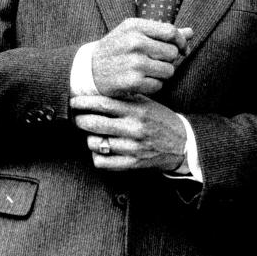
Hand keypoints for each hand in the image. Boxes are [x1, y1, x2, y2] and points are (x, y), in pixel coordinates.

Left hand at [71, 94, 186, 171]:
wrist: (183, 142)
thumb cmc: (161, 119)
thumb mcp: (147, 103)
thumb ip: (125, 98)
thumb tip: (97, 91)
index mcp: (137, 110)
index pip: (104, 104)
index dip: (84, 102)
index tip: (74, 101)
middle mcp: (134, 128)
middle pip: (94, 123)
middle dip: (80, 120)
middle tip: (78, 118)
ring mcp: (132, 147)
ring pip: (95, 144)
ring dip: (89, 139)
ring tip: (93, 135)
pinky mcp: (133, 164)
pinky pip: (102, 162)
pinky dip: (97, 156)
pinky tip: (101, 149)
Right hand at [91, 18, 192, 98]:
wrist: (88, 70)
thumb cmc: (117, 49)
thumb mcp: (134, 34)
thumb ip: (163, 33)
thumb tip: (191, 32)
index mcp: (135, 26)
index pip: (171, 32)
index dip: (181, 42)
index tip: (182, 49)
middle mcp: (135, 42)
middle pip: (172, 53)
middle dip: (169, 60)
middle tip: (157, 62)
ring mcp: (134, 62)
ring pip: (169, 70)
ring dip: (163, 74)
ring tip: (149, 72)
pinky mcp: (132, 81)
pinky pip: (158, 85)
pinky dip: (153, 85)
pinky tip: (141, 81)